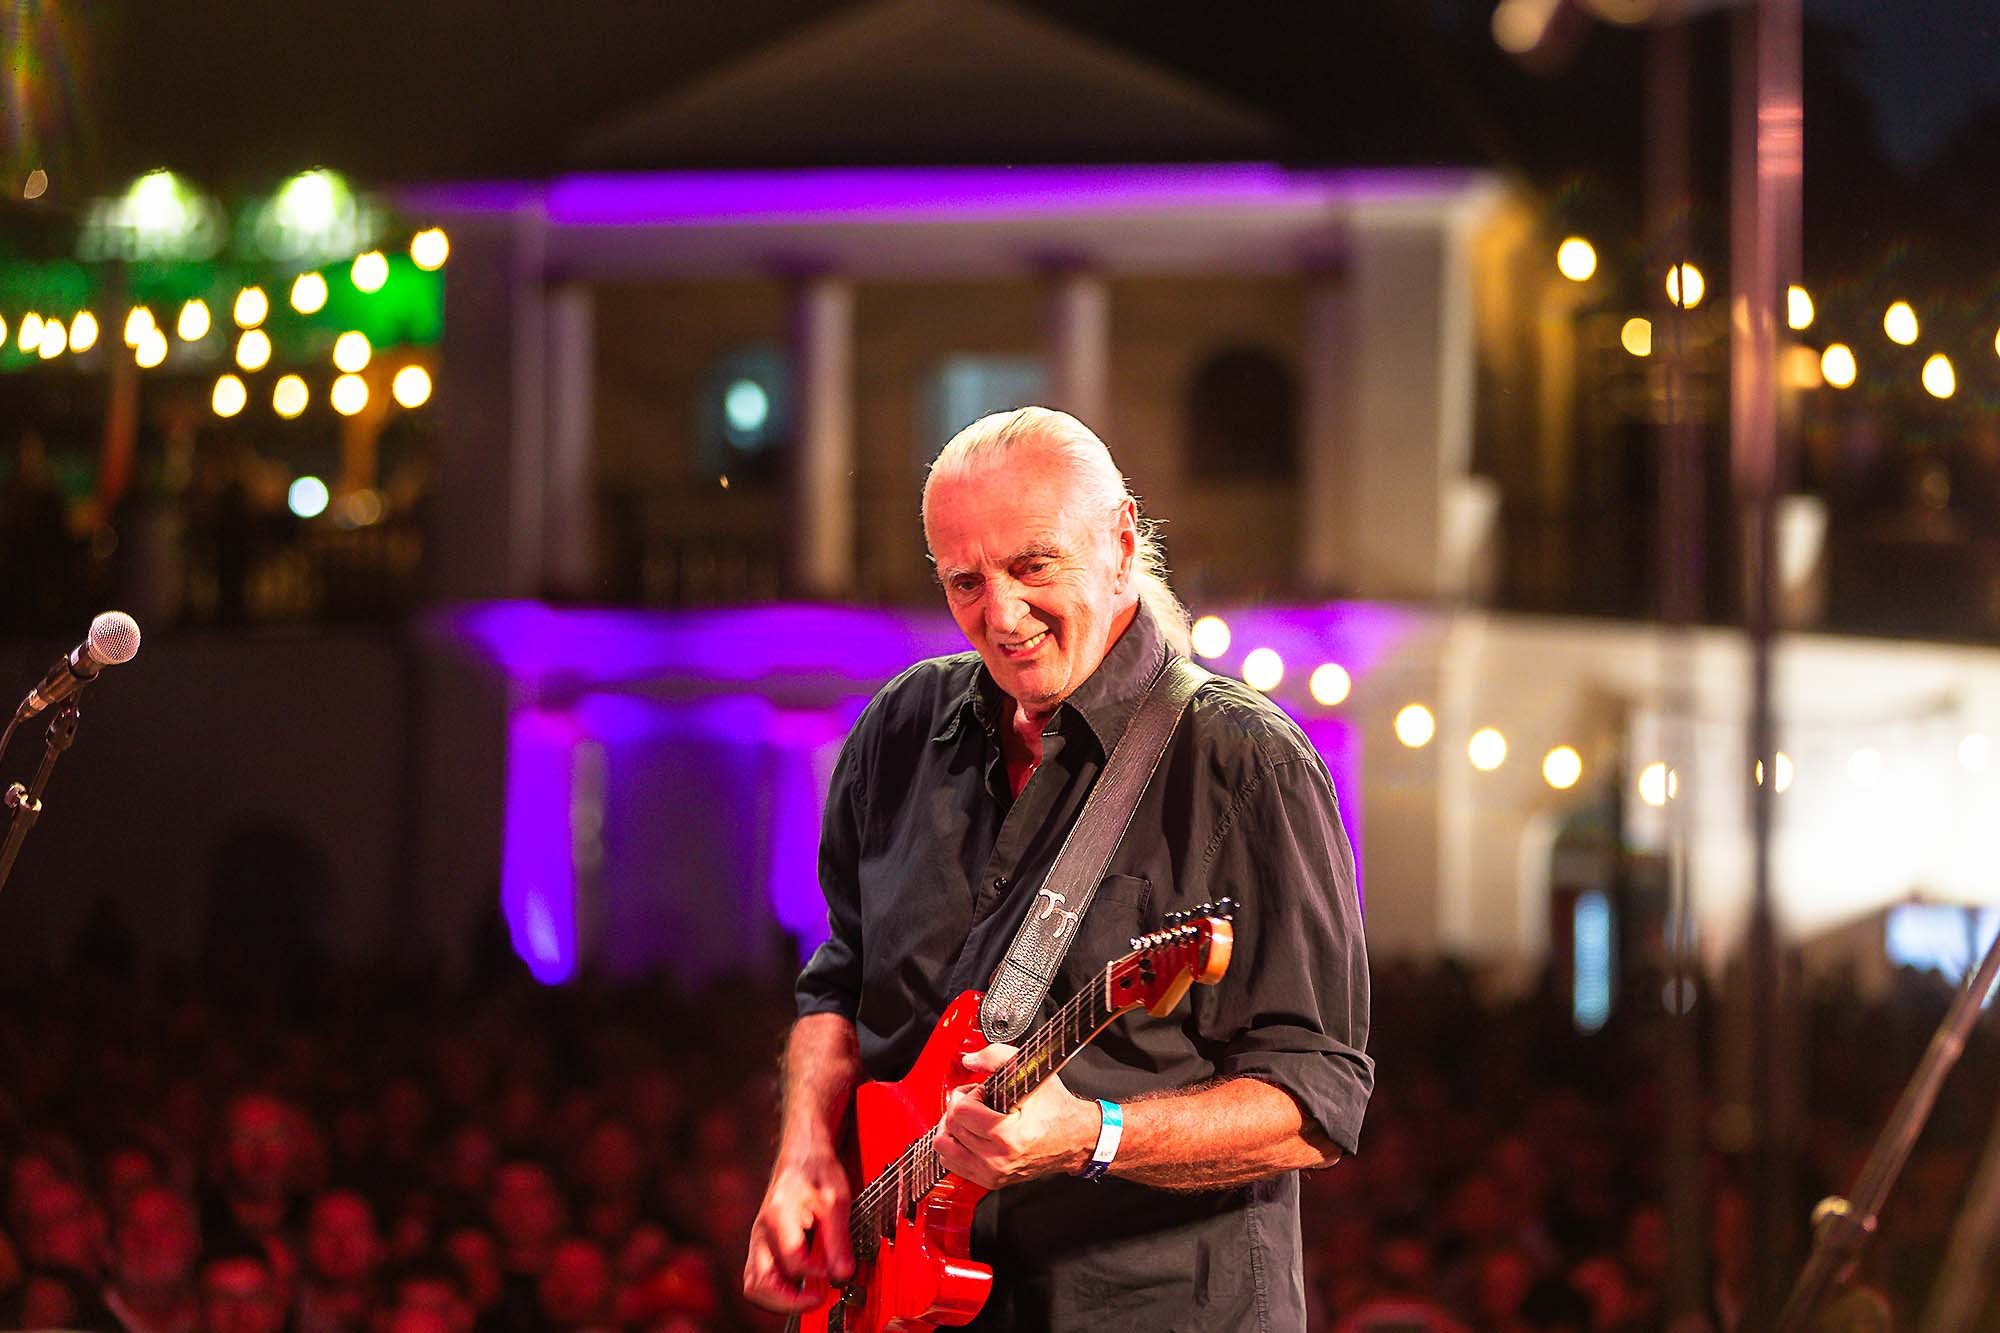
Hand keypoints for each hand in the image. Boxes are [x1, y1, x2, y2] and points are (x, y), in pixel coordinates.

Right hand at [742, 1148, 852, 1312]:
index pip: (794, 1259)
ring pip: (755, 1285)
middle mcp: (762, 1231)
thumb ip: (839, 1238)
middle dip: (789, 1301)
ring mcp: (758, 1241)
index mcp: (779, 1215)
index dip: (818, 1271)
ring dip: (779, 1301)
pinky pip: (759, 1278)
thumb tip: (843, 1274)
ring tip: (809, 1299)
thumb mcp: (837, 1198)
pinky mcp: (762, 1247)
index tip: (838, 1271)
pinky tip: (800, 1289)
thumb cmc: (817, 1171)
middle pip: (760, 1283)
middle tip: (818, 1300)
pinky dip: (776, 1291)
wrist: (802, 1155)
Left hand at [933, 1042, 1101, 1189]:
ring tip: (970, 1118)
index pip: (960, 1112)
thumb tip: (969, 1059)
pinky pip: (953, 1164)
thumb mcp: (1032, 1073)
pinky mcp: (991, 1181)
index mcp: (1007, 1135)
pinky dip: (955, 1146)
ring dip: (952, 1128)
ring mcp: (993, 1173)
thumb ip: (996, 1057)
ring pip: (944, 1149)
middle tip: (976, 1101)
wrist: (1076, 1139)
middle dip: (959, 1107)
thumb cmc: (1057, 1110)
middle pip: (951, 1128)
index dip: (968, 1094)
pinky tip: (970, 1134)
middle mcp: (997, 1159)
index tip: (982, 1091)